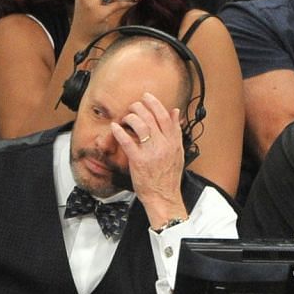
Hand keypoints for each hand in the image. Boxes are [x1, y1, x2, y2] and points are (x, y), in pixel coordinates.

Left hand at [112, 92, 187, 225]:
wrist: (164, 196)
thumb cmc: (169, 177)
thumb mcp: (178, 152)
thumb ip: (176, 131)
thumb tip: (176, 113)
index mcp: (174, 142)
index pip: (166, 116)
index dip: (155, 104)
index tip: (147, 97)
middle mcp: (164, 145)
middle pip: (152, 117)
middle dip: (140, 107)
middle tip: (133, 105)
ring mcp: (151, 152)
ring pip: (140, 125)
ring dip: (130, 117)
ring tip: (125, 117)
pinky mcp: (139, 161)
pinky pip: (127, 141)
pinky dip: (119, 132)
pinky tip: (114, 127)